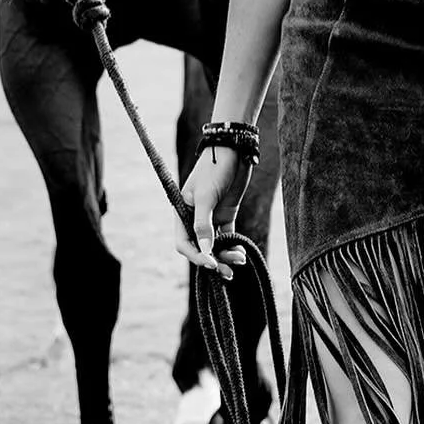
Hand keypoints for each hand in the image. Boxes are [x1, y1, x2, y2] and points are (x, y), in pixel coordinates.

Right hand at [176, 145, 252, 279]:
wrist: (234, 150)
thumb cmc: (215, 169)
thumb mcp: (207, 196)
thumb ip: (203, 224)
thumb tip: (205, 252)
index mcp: (182, 212)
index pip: (184, 243)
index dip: (197, 256)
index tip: (212, 264)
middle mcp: (194, 217)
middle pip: (200, 247)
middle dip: (213, 261)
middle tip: (228, 273)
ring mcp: (210, 216)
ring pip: (215, 244)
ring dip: (225, 255)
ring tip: (240, 261)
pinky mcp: (226, 214)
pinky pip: (227, 237)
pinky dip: (233, 246)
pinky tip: (241, 252)